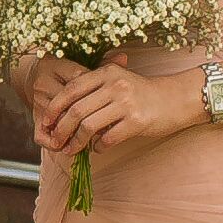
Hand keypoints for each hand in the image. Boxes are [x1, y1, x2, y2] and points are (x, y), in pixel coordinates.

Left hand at [30, 57, 203, 163]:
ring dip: (76, 142)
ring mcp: (126, 103)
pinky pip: (108, 138)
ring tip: (72, 150)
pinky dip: (98, 147)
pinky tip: (97, 149)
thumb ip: (93, 87)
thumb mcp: (117, 79)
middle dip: (61, 128)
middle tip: (56, 140)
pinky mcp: (137, 121)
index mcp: (106, 73)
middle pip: (76, 110)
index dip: (55, 107)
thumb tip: (63, 108)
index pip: (71, 90)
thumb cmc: (141, 92)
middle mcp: (115, 85)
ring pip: (89, 126)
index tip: (46, 121)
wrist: (176, 99)